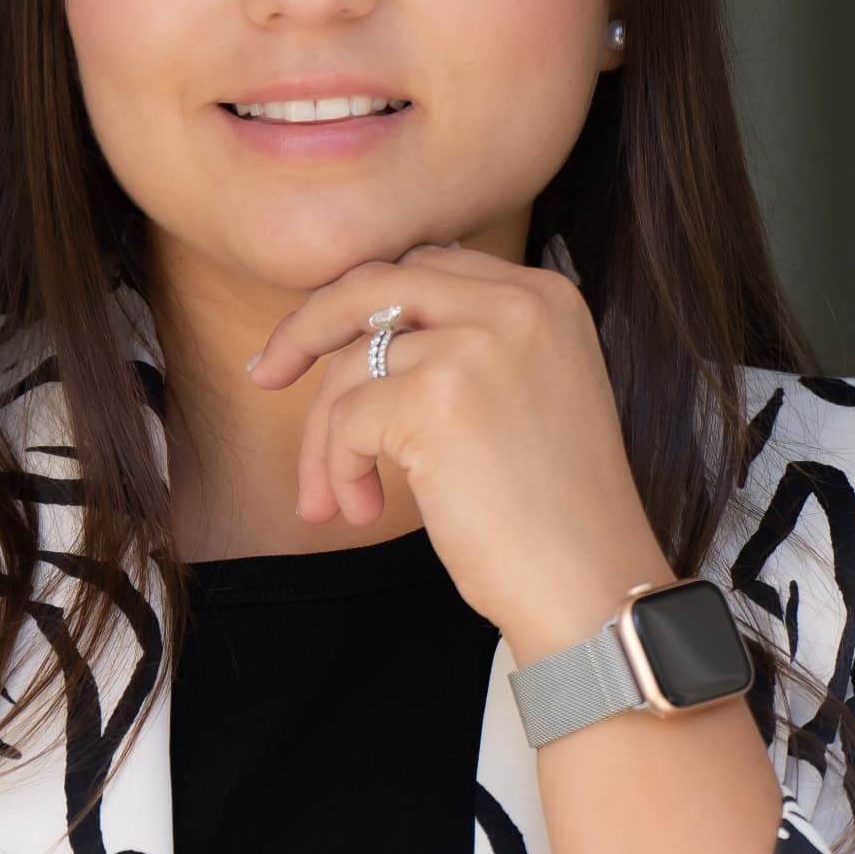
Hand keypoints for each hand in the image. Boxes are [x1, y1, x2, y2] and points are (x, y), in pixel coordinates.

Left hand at [246, 244, 667, 657]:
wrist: (590, 586)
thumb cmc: (555, 516)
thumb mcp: (529, 398)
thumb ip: (470, 347)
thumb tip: (364, 335)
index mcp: (545, 296)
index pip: (425, 267)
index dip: (362, 306)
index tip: (319, 344)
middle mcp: (516, 304)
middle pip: (373, 286)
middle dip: (306, 329)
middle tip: (264, 375)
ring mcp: (477, 346)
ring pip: (350, 366)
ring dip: (326, 439)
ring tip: (339, 500)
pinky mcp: (437, 398)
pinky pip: (347, 418)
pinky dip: (338, 467)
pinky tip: (362, 510)